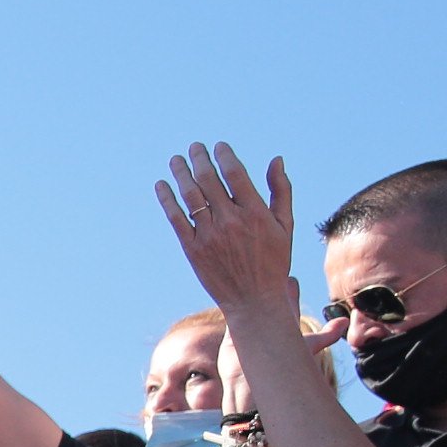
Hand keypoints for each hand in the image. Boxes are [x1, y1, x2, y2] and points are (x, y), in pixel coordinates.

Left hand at [157, 144, 305, 332]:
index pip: (235, 174)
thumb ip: (280, 191)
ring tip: (176, 160)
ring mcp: (210, 235)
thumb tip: (276, 159)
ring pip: (191, 196)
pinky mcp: (193, 249)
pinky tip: (161, 185)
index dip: (224, 156)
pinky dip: (167, 200)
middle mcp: (231, 221)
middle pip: (209, 181)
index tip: (218, 146)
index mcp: (256, 213)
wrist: (254, 299)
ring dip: (181, 174)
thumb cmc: (273, 260)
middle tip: (194, 147)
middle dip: (200, 159)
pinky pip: (176, 219)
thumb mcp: (285, 225)